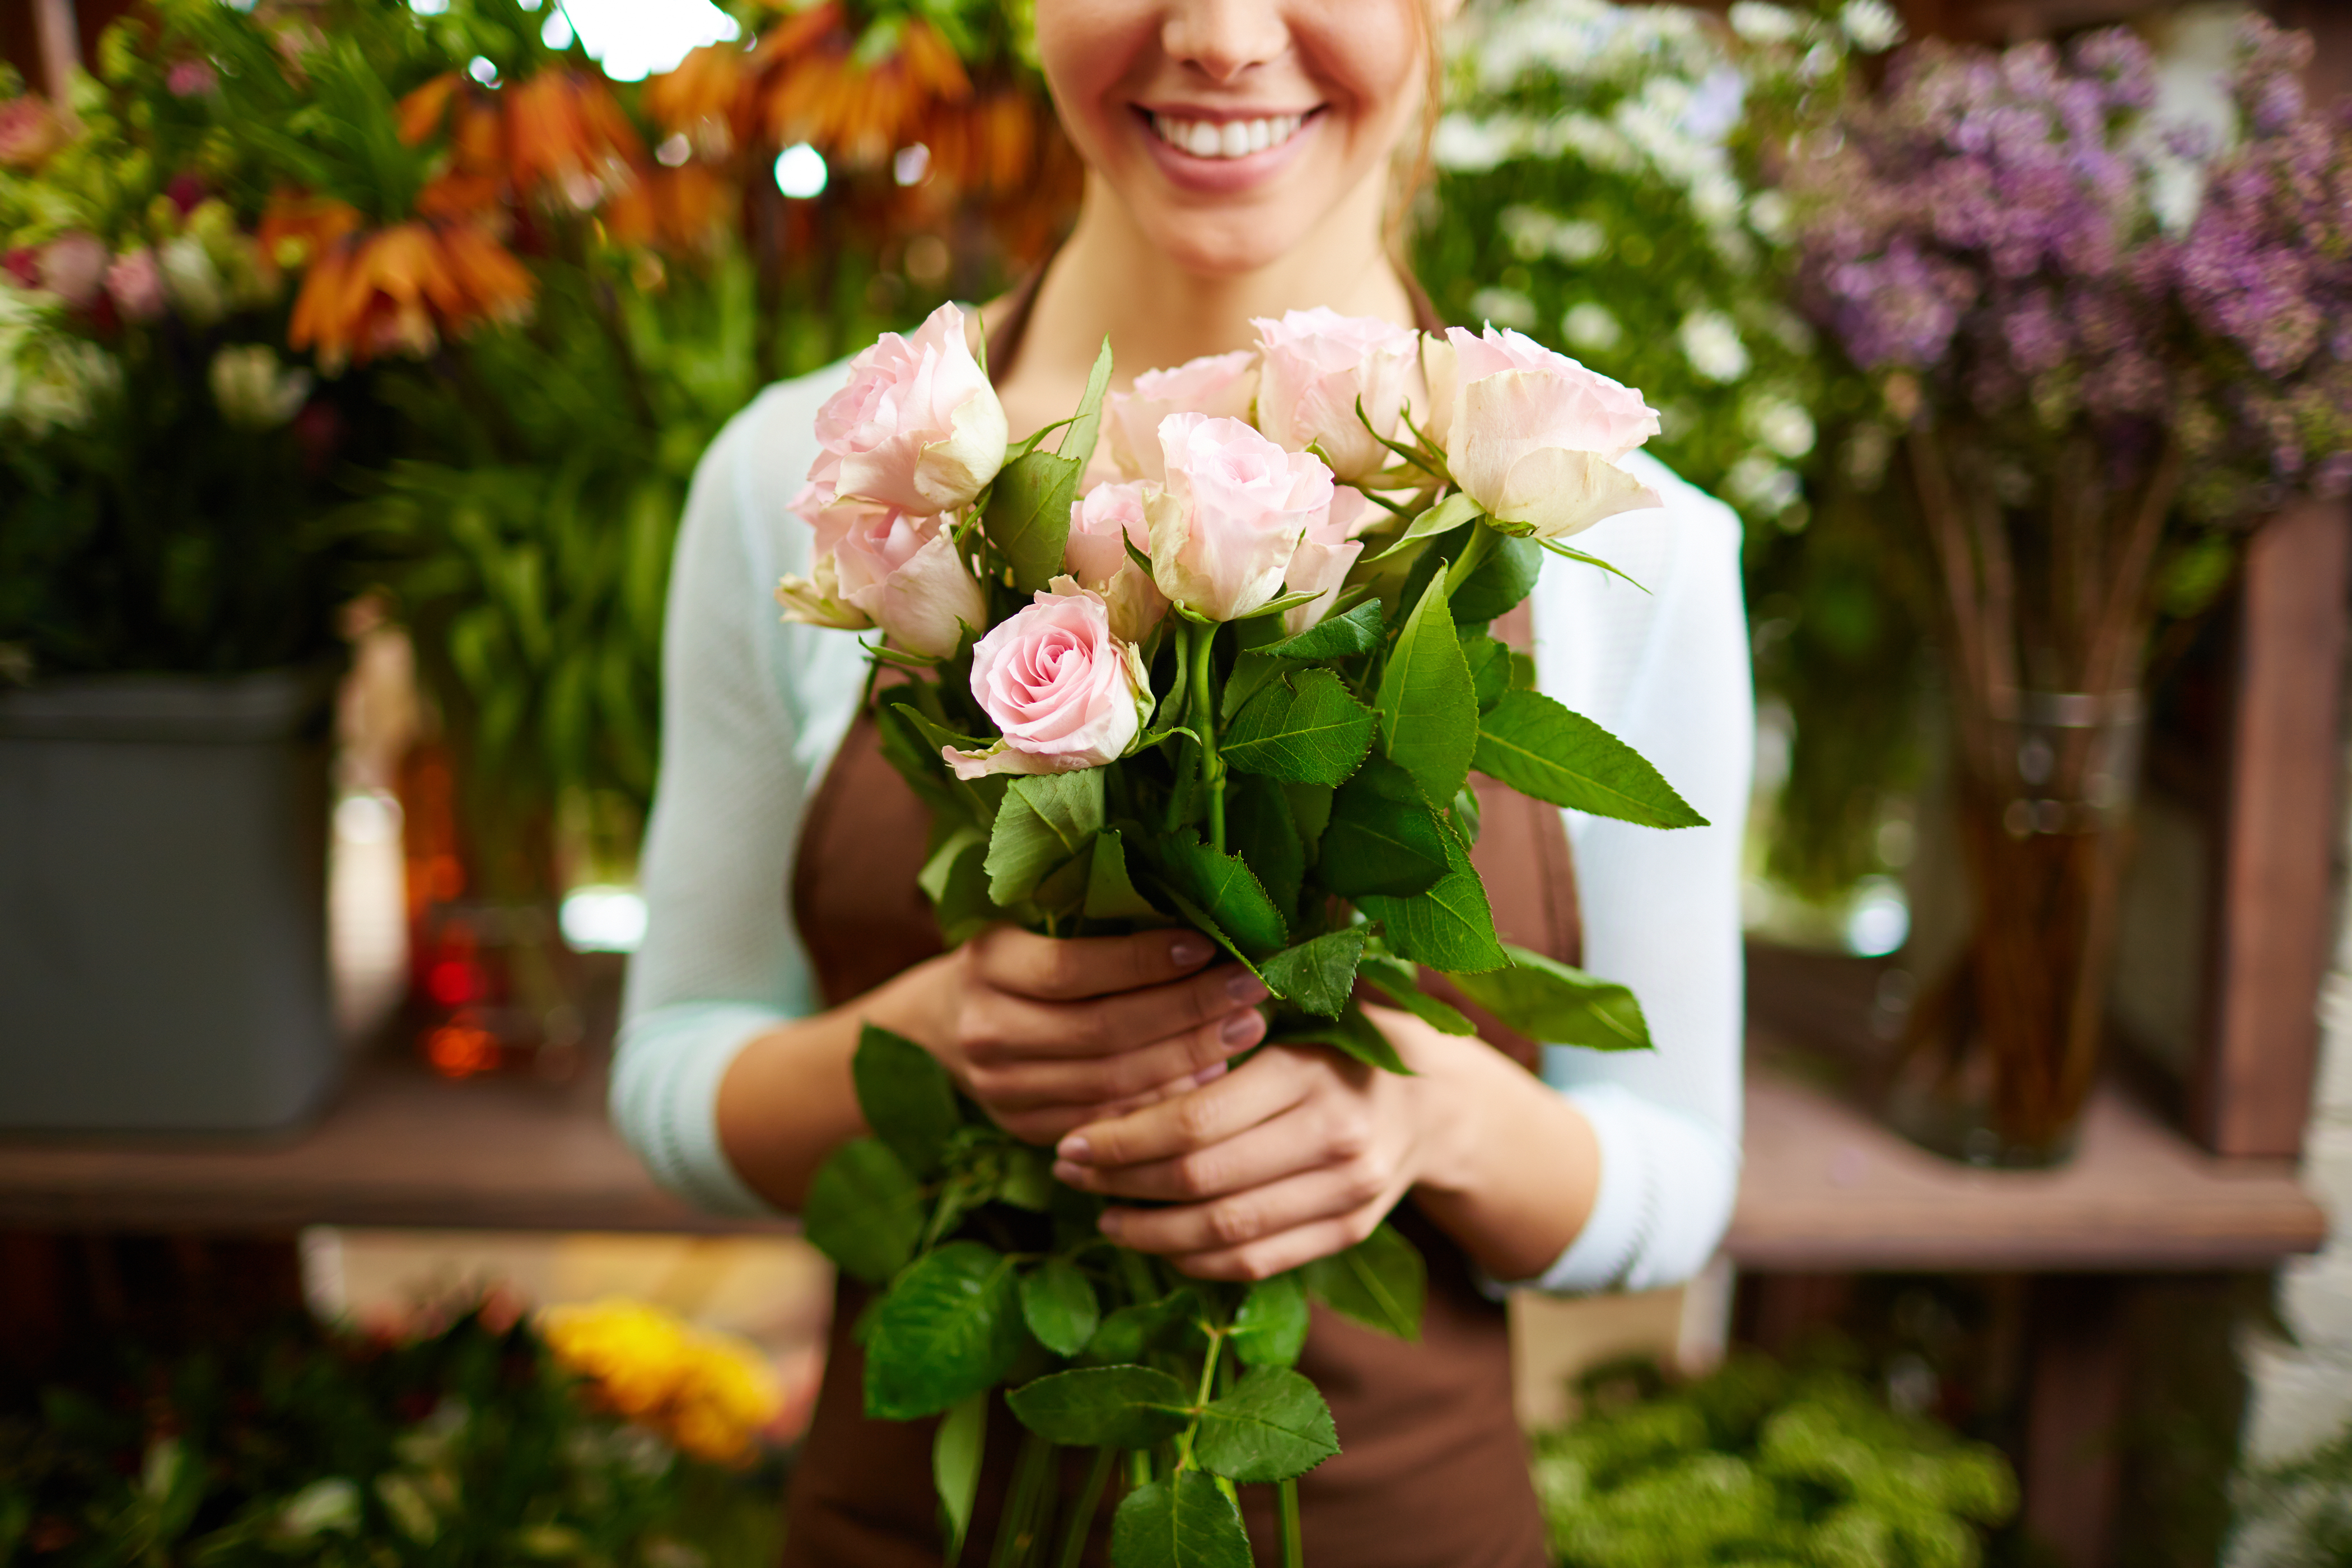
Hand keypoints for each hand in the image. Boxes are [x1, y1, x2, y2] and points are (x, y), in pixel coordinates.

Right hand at [904, 926, 1270, 1143]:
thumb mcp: (1031, 930)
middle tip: (1251, 991)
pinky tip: (1207, 1078)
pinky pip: (1105, 1120)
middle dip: (1188, 1010)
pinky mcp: (1022, 1127)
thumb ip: (1097, 932)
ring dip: (1188, 1058)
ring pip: (1111, 1082)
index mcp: (988, 966)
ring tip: (1245, 1029)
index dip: (1144, 961)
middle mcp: (988, 1030)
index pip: (1073, 970)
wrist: (933, 1028)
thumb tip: (1199, 942)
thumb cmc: (1008, 964)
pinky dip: (1160, 1101)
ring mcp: (1002, 1088)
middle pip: (1103, 1029)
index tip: (1208, 945)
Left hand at [1048, 1007, 1477, 1280]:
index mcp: (1311, 1071)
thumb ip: (1227, 1018)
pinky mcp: (1350, 1230)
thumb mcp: (1298, 1010)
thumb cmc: (1342, 1039)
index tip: (1072, 1138)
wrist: (1436, 1100)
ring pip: (1228, 1232)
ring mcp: (1348, 1192)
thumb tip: (1126, 1014)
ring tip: (1105, 1216)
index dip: (1124, 1137)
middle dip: (1123, 1182)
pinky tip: (1159, 1243)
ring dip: (1152, 1233)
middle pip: (1205, 1179)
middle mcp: (1337, 1136)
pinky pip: (1259, 1262)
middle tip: (1071, 1173)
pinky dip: (1198, 1262)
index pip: (1198, 1118)